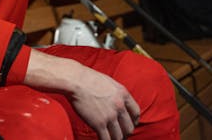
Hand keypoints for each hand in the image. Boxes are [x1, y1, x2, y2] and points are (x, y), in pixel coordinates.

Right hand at [23, 49, 140, 138]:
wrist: (75, 80)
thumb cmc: (88, 78)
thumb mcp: (109, 82)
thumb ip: (116, 93)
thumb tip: (118, 102)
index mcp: (123, 94)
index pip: (136, 113)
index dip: (133, 121)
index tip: (128, 124)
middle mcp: (119, 106)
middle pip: (129, 127)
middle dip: (125, 133)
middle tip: (119, 133)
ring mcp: (110, 116)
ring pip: (119, 136)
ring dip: (115, 139)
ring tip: (111, 138)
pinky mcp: (98, 124)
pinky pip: (106, 139)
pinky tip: (102, 139)